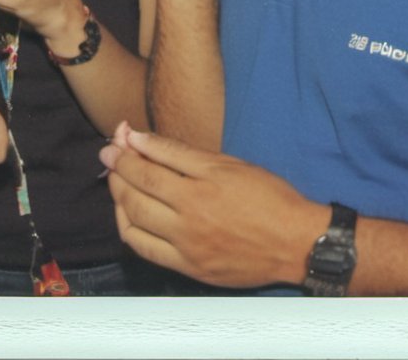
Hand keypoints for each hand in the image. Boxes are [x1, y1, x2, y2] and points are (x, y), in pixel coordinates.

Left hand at [99, 122, 325, 288]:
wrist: (297, 243)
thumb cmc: (266, 196)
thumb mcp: (226, 163)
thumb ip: (178, 152)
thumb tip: (139, 138)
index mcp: (200, 188)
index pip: (147, 166)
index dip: (125, 150)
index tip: (116, 139)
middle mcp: (190, 219)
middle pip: (135, 192)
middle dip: (116, 170)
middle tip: (110, 156)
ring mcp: (188, 247)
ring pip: (134, 220)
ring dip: (118, 198)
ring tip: (118, 182)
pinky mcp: (191, 269)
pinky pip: (145, 249)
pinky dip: (129, 229)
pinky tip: (128, 214)